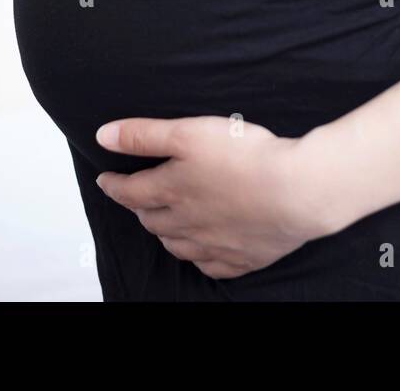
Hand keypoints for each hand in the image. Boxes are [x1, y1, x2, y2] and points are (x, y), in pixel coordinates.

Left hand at [94, 116, 341, 279]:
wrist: (296, 191)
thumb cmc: (245, 157)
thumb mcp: (188, 132)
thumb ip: (144, 135)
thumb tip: (103, 136)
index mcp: (171, 191)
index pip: (129, 192)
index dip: (114, 184)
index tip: (106, 179)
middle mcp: (187, 223)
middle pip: (152, 221)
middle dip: (140, 208)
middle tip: (138, 197)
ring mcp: (215, 245)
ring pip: (178, 246)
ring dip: (166, 234)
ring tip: (165, 223)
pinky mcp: (243, 258)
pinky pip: (213, 266)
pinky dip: (201, 258)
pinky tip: (203, 251)